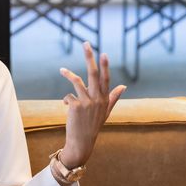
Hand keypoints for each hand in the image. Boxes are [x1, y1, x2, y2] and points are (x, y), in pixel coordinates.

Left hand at [58, 42, 125, 167]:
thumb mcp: (105, 112)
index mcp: (105, 99)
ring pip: (77, 82)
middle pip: (93, 74)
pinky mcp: (76, 106)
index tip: (104, 53)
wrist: (82, 142)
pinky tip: (66, 107)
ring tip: (61, 70)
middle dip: (90, 57)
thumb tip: (123, 86)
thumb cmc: (93, 126)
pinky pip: (68, 96)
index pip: (106, 79)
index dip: (105, 66)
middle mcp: (98, 99)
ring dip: (68, 74)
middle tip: (86, 44)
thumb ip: (114, 98)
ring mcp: (87, 102)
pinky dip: (66, 100)